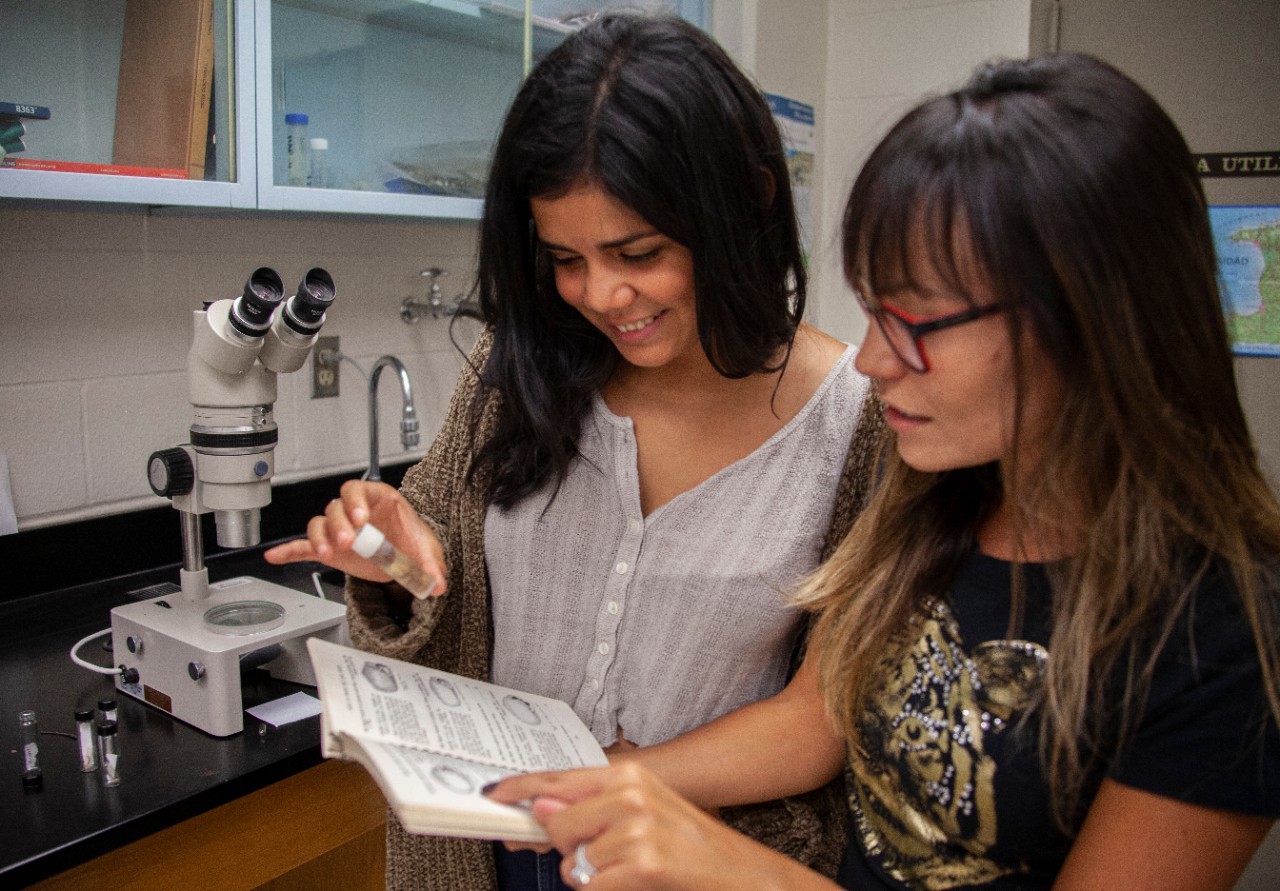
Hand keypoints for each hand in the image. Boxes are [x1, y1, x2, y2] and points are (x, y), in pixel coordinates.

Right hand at [263, 479, 446, 595]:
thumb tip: (436, 584)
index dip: (356, 501)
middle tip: (347, 540)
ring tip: (326, 552)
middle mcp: (355, 512)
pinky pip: (304, 547)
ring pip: (319, 525)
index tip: (361, 517)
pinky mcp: (331, 550)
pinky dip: (289, 551)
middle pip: (336, 508)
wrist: (406, 557)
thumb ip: (432, 565)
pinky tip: (275, 555)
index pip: (358, 489)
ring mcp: (340, 530)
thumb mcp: (427, 551)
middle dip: (339, 523)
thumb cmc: (413, 542)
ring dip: (320, 537)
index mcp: (378, 500)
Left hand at [487, 763, 833, 890]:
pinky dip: (607, 889)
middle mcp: (631, 794)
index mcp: (630, 775)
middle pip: (556, 823)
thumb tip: (541, 810)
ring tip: (631, 867)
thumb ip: (592, 807)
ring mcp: (637, 827)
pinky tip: (638, 880)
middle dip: (567, 847)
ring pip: (572, 859)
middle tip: (605, 853)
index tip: (494, 795)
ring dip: (592, 873)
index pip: (560, 777)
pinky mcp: (644, 862)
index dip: (521, 787)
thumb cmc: (691, 846)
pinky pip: (591, 883)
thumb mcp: (643, 813)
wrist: (744, 874)